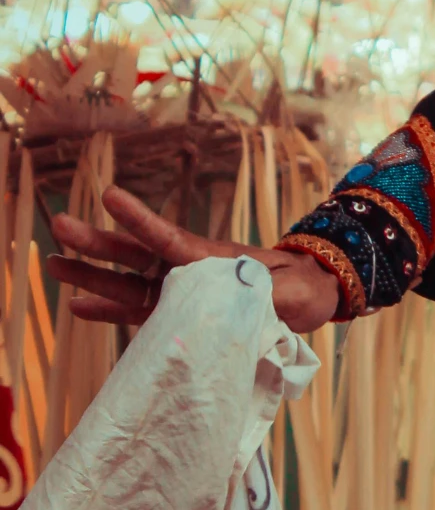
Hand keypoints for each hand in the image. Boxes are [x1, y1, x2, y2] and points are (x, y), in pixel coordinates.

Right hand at [47, 184, 342, 334]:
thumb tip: (252, 304)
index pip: (168, 237)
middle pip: (135, 254)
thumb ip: (268, 298)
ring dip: (91, 274)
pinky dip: (108, 309)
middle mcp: (188, 270)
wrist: (307, 295)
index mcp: (212, 259)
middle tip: (58, 225)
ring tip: (52, 263)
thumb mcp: (291, 292)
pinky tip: (78, 306)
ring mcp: (179, 290)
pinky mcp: (179, 313)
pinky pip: (138, 311)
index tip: (109, 195)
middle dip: (97, 242)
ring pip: (127, 281)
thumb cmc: (301, 288)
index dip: (139, 219)